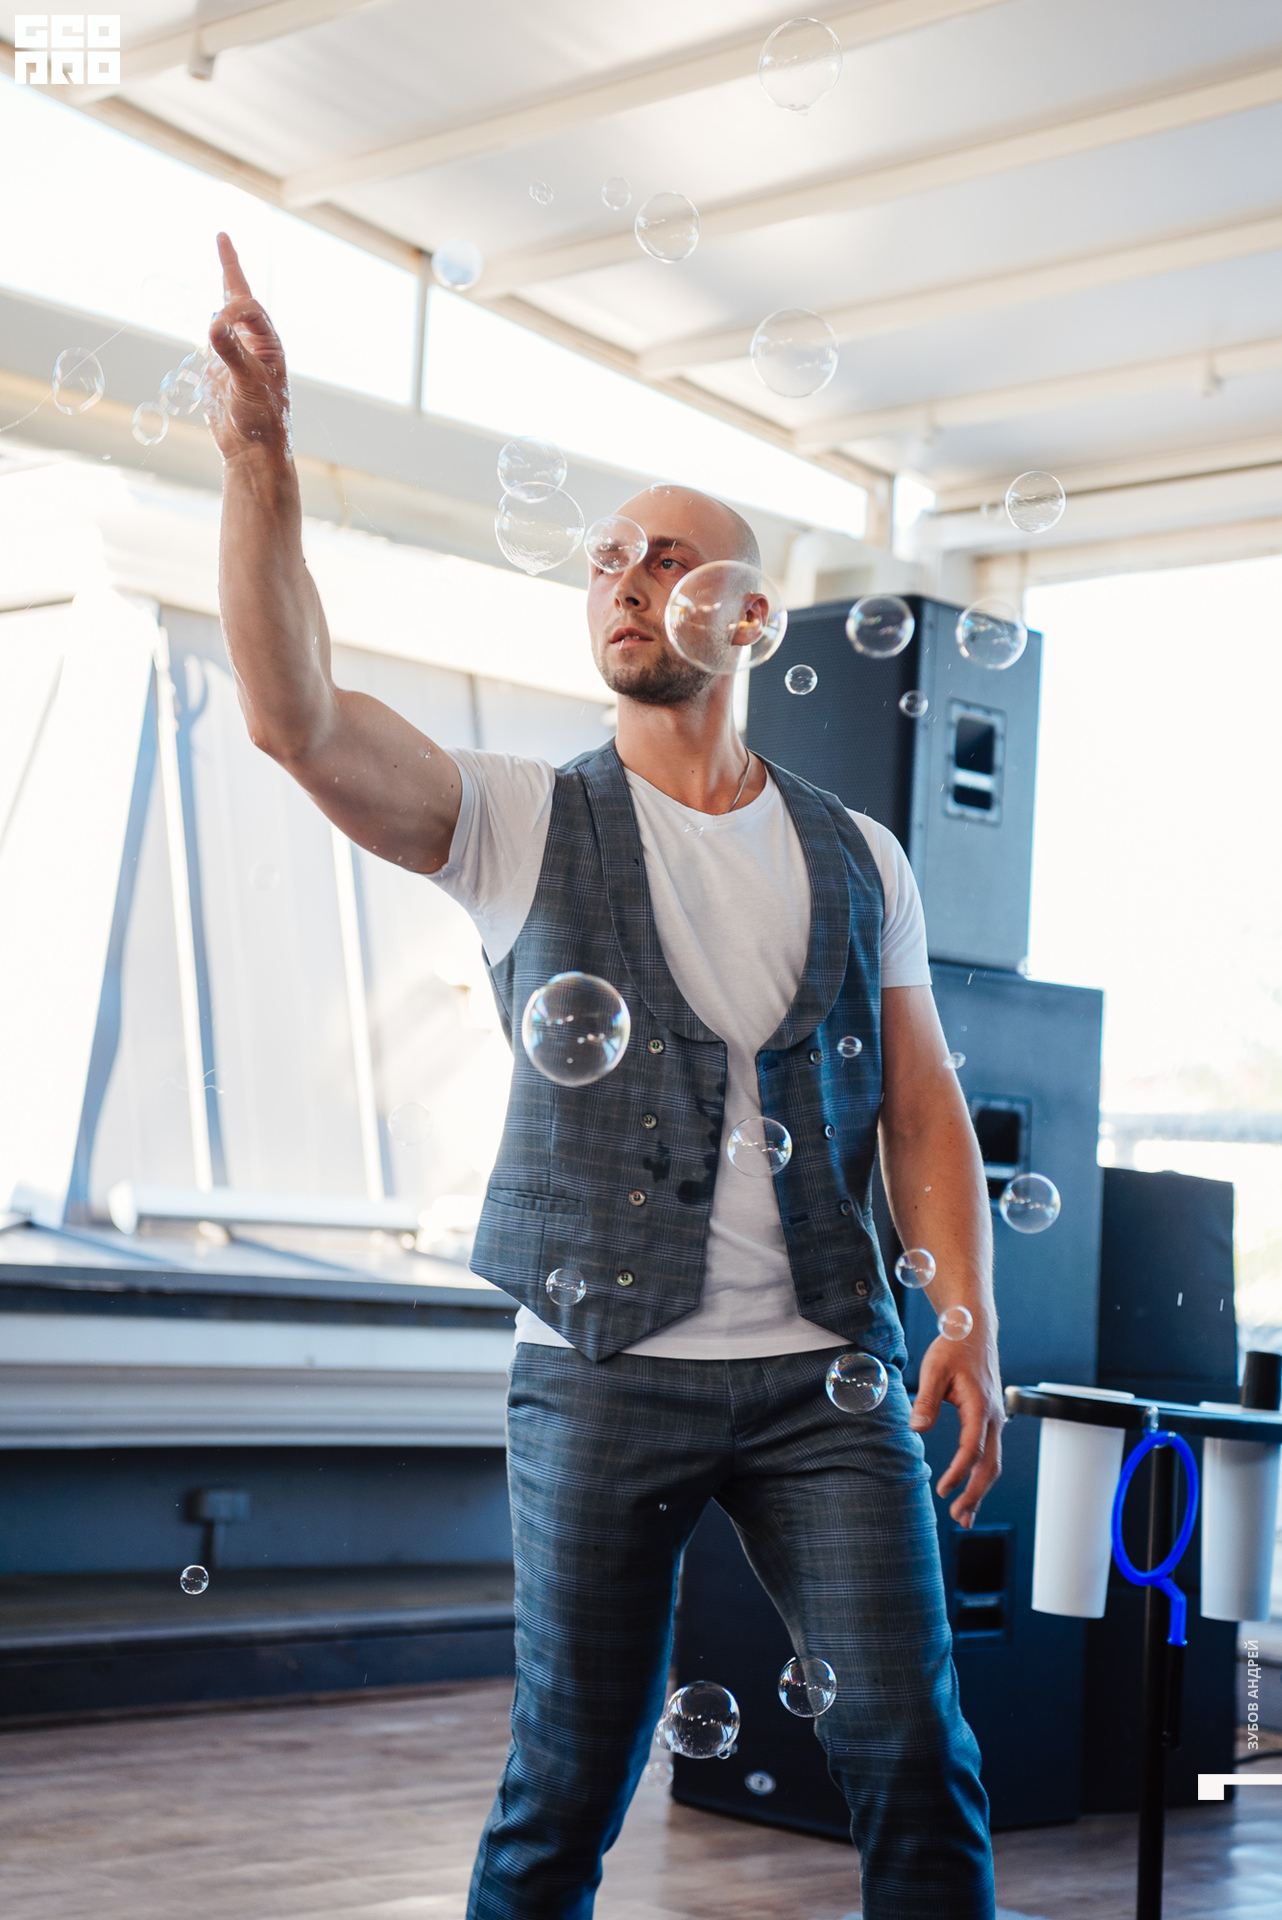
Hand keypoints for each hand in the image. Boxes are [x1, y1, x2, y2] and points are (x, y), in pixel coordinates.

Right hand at [203, 232, 290, 462]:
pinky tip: (209, 313)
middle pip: (240, 298)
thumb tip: (214, 326)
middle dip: (230, 267)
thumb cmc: (262, 420)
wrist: (253, 450)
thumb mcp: (248, 385)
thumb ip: (232, 355)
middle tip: (222, 238)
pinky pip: (213, 337)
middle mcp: (254, 344)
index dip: (229, 312)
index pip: (247, 309)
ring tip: (223, 257)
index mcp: (268, 344)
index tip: (214, 328)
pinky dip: (210, 321)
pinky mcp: (219, 368)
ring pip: (226, 315)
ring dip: (222, 289)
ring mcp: (236, 354)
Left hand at [909, 1334, 1003, 1526]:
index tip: (943, 1491)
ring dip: (980, 1490)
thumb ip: (925, 1400)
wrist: (973, 1332)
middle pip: (990, 1465)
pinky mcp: (990, 1420)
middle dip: (976, 1494)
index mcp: (980, 1407)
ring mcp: (996, 1420)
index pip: (972, 1449)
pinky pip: (990, 1453)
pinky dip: (981, 1475)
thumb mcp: (933, 1369)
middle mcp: (994, 1417)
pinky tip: (970, 1489)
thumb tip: (917, 1429)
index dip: (958, 1473)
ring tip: (965, 1516)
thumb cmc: (952, 1348)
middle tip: (960, 1518)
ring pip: (993, 1462)